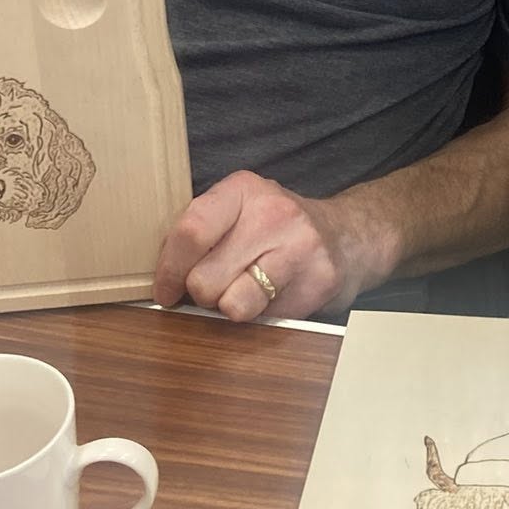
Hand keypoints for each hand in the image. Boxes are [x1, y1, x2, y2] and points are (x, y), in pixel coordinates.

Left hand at [152, 171, 390, 322]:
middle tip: (215, 289)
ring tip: (244, 292)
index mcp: (243, 189)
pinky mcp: (319, 280)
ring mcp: (300, 247)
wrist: (348, 236)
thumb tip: (160, 278)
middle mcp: (273, 213)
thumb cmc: (277, 229)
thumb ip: (203, 232)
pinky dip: (263, 316)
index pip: (191, 231)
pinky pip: (267, 318)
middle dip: (202, 295)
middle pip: (205, 278)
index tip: (166, 290)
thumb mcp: (239, 211)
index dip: (169, 269)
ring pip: (234, 305)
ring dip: (231, 308)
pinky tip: (276, 296)